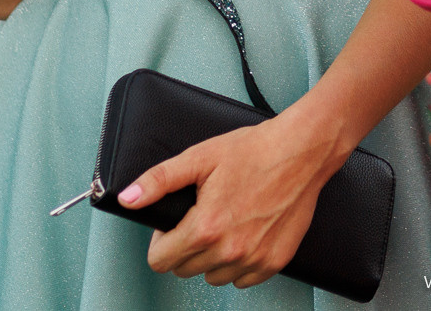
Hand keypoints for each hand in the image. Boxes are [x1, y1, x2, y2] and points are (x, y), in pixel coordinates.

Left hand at [123, 109, 344, 284]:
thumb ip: (158, 181)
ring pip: (213, 277)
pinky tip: (245, 234)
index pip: (160, 261)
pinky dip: (239, 263)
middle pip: (184, 269)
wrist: (302, 151)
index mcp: (205, 228)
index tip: (175, 224)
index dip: (162, 241)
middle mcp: (229, 251)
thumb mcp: (199, 158)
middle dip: (186, 246)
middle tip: (203, 216)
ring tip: (226, 223)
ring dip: (212, 257)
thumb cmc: (254, 151)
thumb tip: (127, 199)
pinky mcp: (275, 262)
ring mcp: (253, 259)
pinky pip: (243, 280)